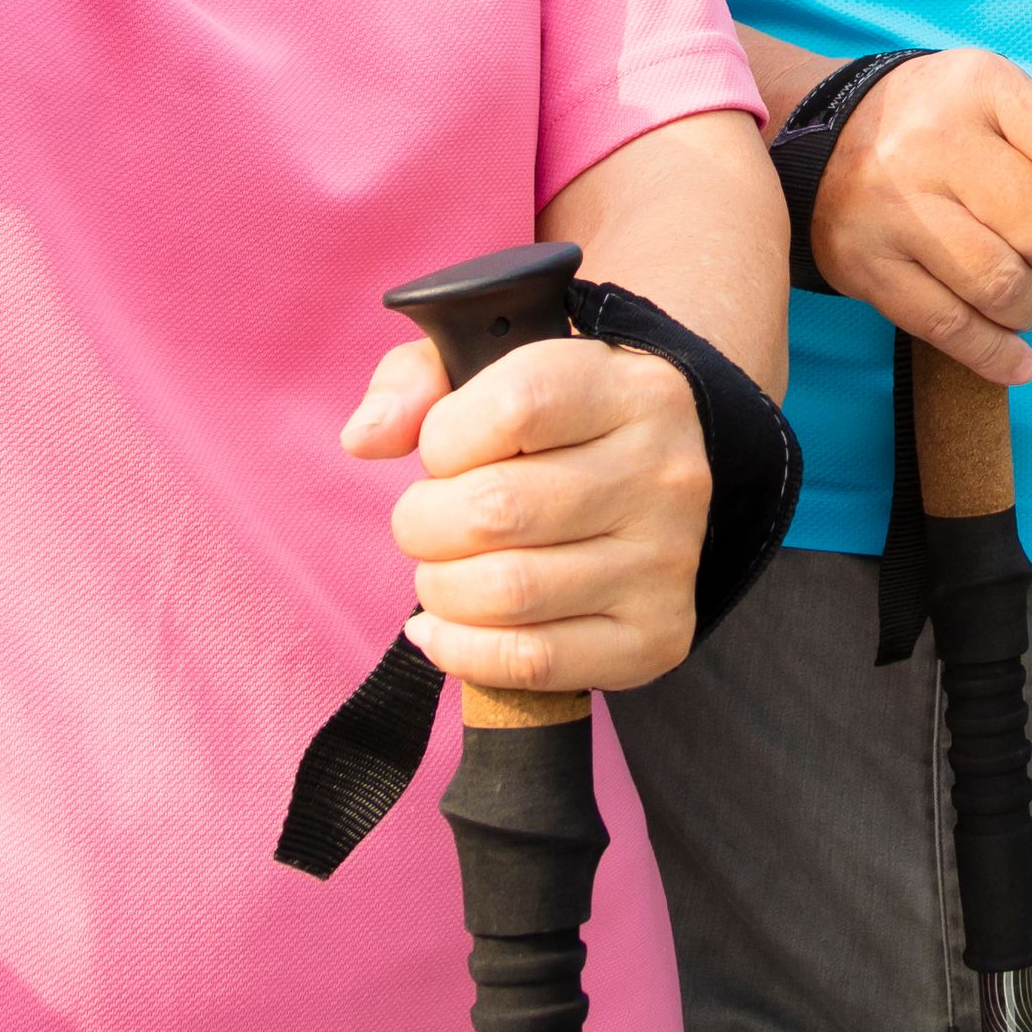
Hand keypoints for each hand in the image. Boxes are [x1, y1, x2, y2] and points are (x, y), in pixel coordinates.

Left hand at [345, 332, 711, 698]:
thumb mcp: (493, 369)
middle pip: (496, 510)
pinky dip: (461, 651)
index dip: (445, 438)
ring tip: (443, 571)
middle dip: (424, 523)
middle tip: (426, 522)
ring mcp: (666, 561)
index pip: (514, 408)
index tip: (444, 450)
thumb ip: (416, 382)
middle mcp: (663, 473)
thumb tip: (366, 438)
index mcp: (631, 389)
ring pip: (507, 592)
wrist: (655, 488)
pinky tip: (443, 628)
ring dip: (440, 588)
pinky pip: (530, 661)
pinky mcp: (655, 636)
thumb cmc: (555, 425)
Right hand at [811, 51, 1031, 386]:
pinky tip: (1019, 362)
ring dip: (1029, 307)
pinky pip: (948, 327)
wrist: (820, 128)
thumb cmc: (944, 123)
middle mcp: (937, 141)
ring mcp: (895, 204)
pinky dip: (995, 354)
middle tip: (1028, 243)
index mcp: (988, 87)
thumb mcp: (1012, 113)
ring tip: (1019, 294)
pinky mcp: (864, 261)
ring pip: (1001, 283)